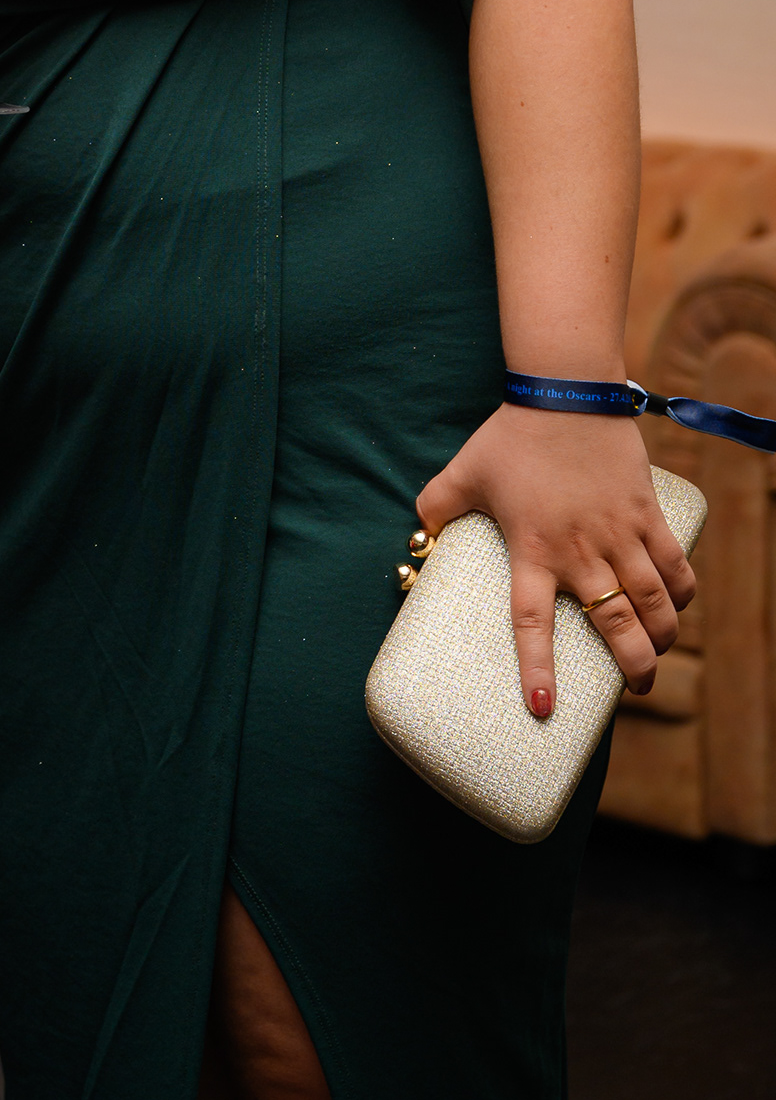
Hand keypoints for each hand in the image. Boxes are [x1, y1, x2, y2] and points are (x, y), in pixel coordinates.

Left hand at [416, 406, 696, 716]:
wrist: (565, 391)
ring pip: (654, 603)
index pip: (531, 621)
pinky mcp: (646, 514)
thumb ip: (436, 505)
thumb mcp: (464, 471)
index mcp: (532, 548)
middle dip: (634, 666)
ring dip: (662, 636)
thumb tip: (417, 533)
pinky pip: (674, 565)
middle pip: (615, 625)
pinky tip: (679, 606)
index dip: (538, 667)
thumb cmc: (512, 434)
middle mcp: (579, 549)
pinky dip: (682, 591)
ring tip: (659, 654)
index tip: (542, 707)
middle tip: (638, 687)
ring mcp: (619, 533)